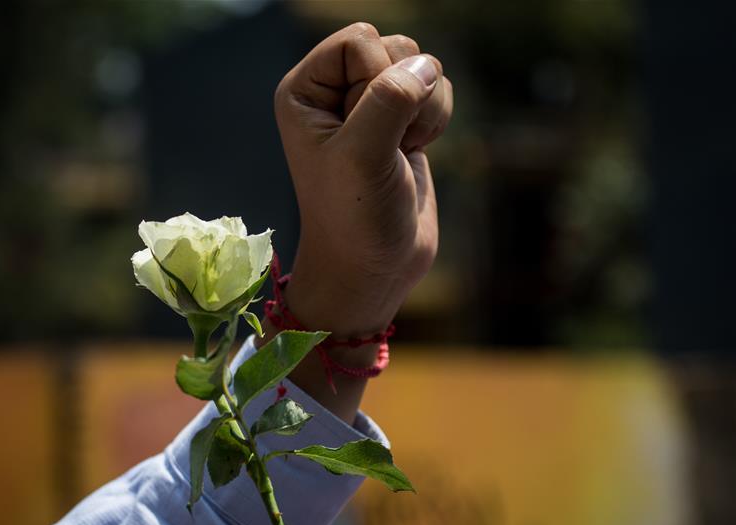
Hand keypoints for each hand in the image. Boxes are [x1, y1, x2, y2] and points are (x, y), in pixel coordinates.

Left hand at [275, 23, 453, 337]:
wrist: (372, 267)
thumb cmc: (353, 218)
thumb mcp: (363, 156)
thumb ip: (389, 100)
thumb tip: (427, 65)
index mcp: (305, 91)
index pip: (357, 40)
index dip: (374, 79)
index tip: (364, 133)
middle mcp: (334, 92)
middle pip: (392, 46)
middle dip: (402, 94)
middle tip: (384, 145)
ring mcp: (370, 105)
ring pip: (420, 65)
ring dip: (423, 109)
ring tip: (400, 151)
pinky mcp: (402, 123)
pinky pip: (436, 88)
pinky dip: (436, 119)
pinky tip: (414, 153)